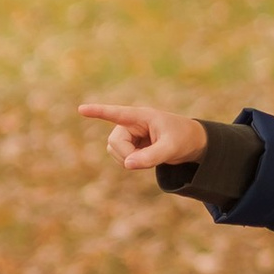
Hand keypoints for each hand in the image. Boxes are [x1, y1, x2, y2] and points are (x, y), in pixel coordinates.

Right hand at [80, 98, 206, 173]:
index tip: (81, 109)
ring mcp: (129, 134)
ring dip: (129, 160)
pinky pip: (121, 157)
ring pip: (114, 151)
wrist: (192, 143)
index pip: (116, 113)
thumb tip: (127, 165)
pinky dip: (131, 162)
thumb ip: (151, 157)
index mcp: (141, 116)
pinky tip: (146, 158)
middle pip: (114, 143)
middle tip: (148, 159)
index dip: (98, 112)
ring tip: (150, 157)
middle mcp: (131, 123)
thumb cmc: (183, 138)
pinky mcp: (130, 144)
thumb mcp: (171, 148)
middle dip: (127, 155)